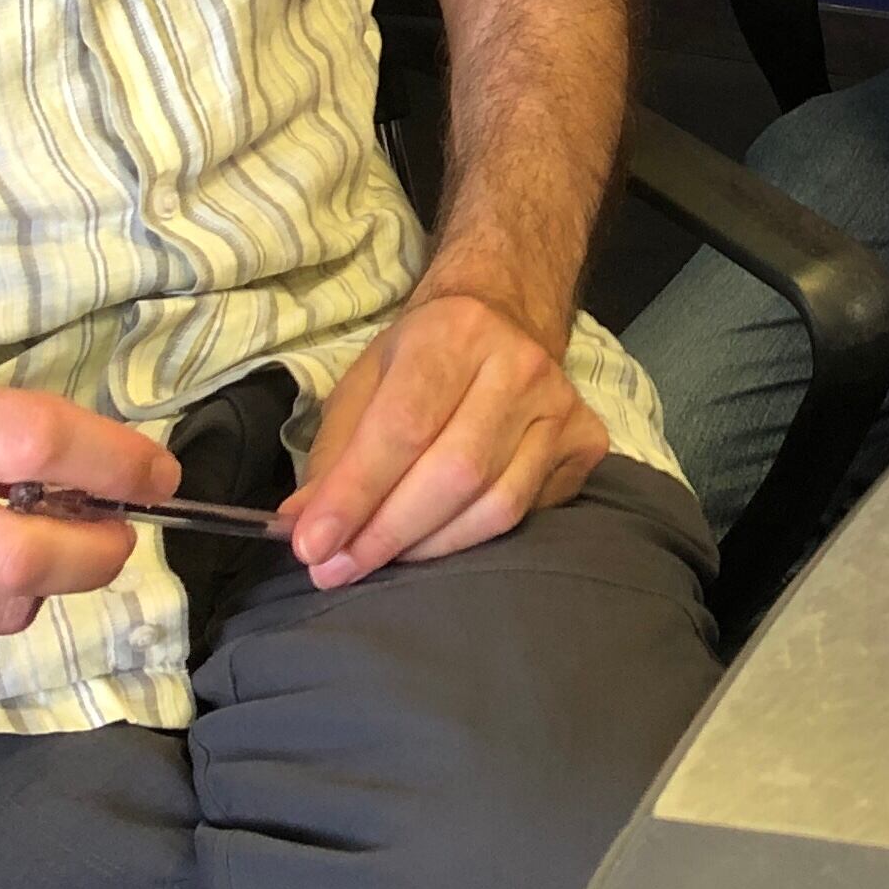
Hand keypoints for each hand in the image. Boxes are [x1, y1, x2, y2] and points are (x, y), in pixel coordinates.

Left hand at [281, 289, 605, 588]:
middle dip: (387, 533)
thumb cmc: (423, 357)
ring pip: (496, 505)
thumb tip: (301, 529)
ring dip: (427, 547)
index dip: (355, 494)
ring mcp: (561, 406)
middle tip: (335, 570)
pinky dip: (472, 540)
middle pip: (454, 473)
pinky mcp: (586, 443)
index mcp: (453, 332)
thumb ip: (333, 454)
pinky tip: (435, 541)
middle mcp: (518, 364)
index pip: (403, 426)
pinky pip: (529, 515)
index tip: (311, 546)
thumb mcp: (365, 383)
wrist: (504, 317)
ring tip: (377, 561)